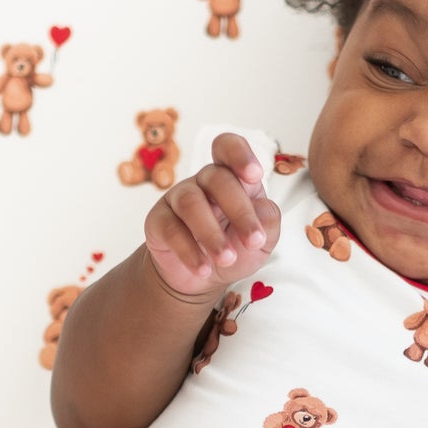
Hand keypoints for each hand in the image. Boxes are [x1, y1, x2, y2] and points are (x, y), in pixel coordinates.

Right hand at [143, 132, 281, 301]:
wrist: (204, 279)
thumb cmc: (236, 249)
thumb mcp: (262, 239)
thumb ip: (268, 220)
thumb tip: (263, 210)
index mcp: (232, 178)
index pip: (228, 148)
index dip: (240, 155)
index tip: (254, 175)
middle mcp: (204, 182)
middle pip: (217, 179)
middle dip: (239, 211)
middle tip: (253, 241)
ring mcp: (179, 198)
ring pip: (191, 203)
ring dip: (212, 235)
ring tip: (227, 259)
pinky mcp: (159, 221)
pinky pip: (171, 230)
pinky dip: (189, 252)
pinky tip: (203, 269)